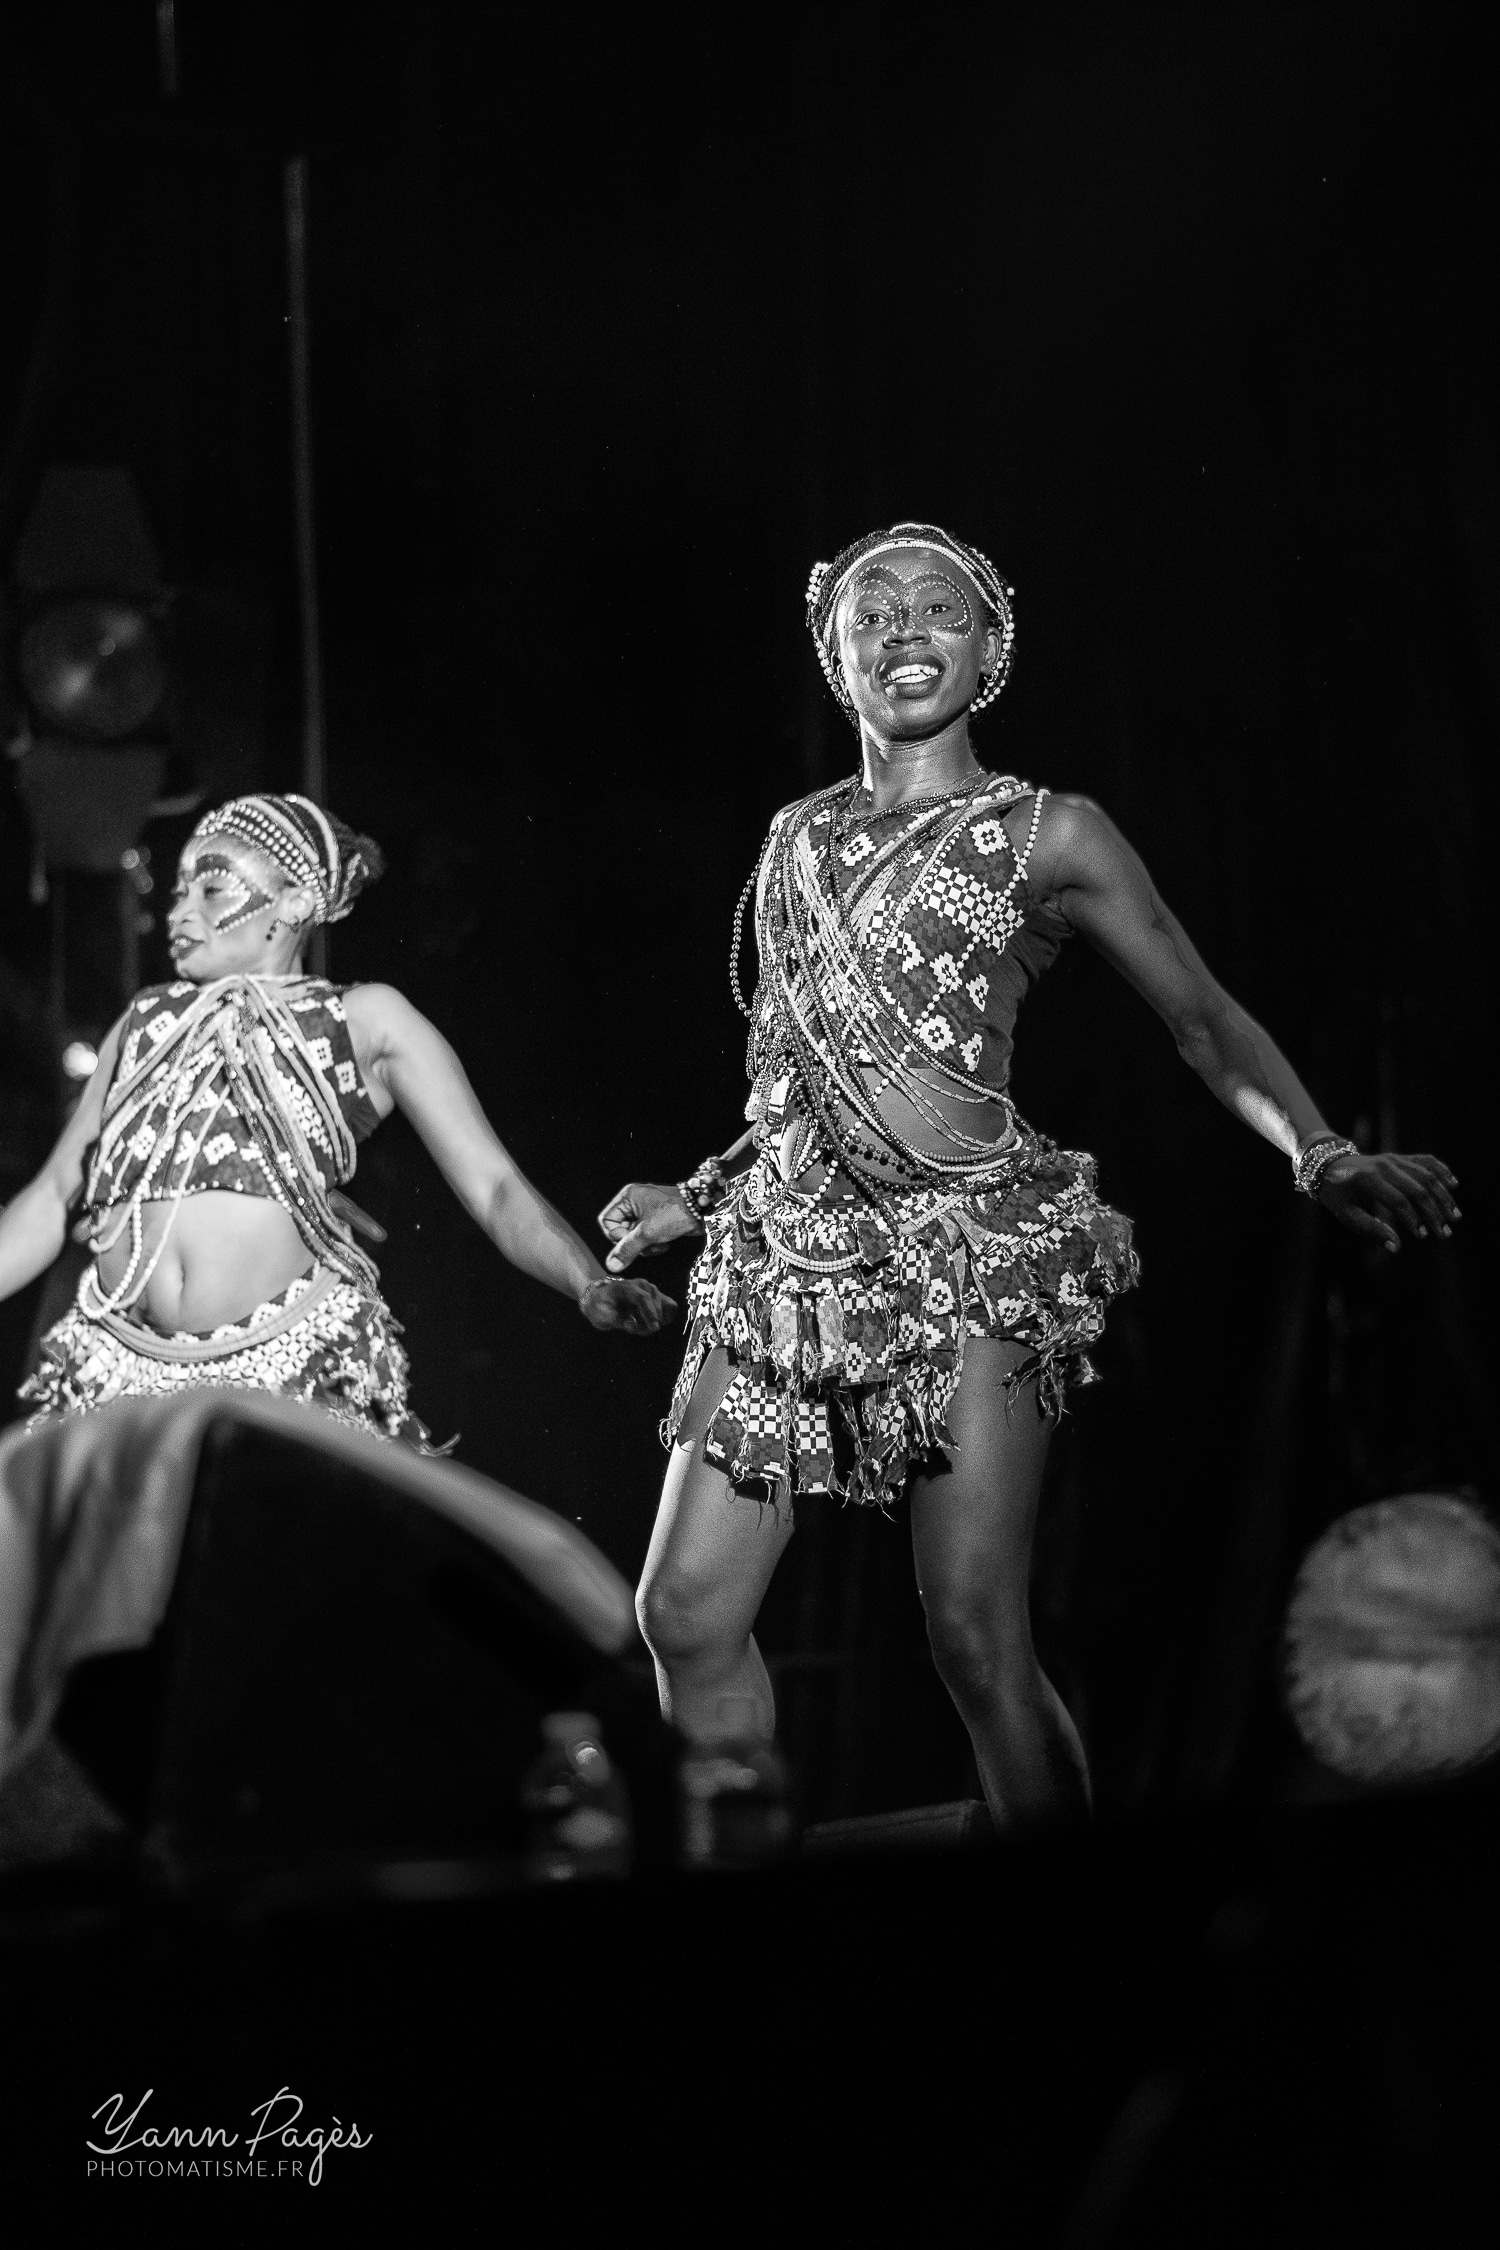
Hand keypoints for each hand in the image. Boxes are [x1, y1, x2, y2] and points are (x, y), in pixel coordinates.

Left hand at [578, 1275, 678, 1333]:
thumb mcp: (602, 1316)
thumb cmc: (601, 1308)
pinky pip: (671, 1307)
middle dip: (649, 1323)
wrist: (602, 1300)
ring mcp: (652, 1290)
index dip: (650, 1314)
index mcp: (627, 1287)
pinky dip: (664, 1317)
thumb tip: (632, 1324)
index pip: (643, 1298)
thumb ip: (616, 1320)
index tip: (654, 1328)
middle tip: (634, 1331)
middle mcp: (642, 1285)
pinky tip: (650, 1321)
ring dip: (655, 1321)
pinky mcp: (658, 1296)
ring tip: (641, 1326)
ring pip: (665, 1307)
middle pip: (655, 1305)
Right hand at [597, 1181, 703, 1271]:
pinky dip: (652, 1244)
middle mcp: (633, 1202)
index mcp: (627, 1197)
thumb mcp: (647, 1233)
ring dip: (644, 1246)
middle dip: (633, 1243)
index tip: (630, 1242)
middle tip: (646, 1244)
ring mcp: (644, 1212)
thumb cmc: (675, 1213)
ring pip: (632, 1237)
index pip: (606, 1221)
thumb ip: (627, 1250)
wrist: (703, 1210)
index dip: (616, 1236)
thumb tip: (611, 1265)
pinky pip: (644, 1238)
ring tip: (658, 1243)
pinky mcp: (655, 1221)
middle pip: (619, 1231)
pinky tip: (664, 1243)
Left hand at [1317, 1150, 1460, 1252]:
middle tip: (1445, 1233)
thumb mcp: (1346, 1215)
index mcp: (1368, 1179)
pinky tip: (1454, 1185)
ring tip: (1455, 1217)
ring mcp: (1394, 1158)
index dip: (1412, 1219)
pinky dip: (1441, 1171)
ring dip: (1443, 1197)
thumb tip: (1396, 1247)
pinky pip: (1426, 1161)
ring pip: (1426, 1175)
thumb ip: (1370, 1230)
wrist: (1329, 1166)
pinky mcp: (1400, 1157)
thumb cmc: (1338, 1196)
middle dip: (1434, 1213)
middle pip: (1418, 1189)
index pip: (1398, 1201)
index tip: (1422, 1236)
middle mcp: (1384, 1165)